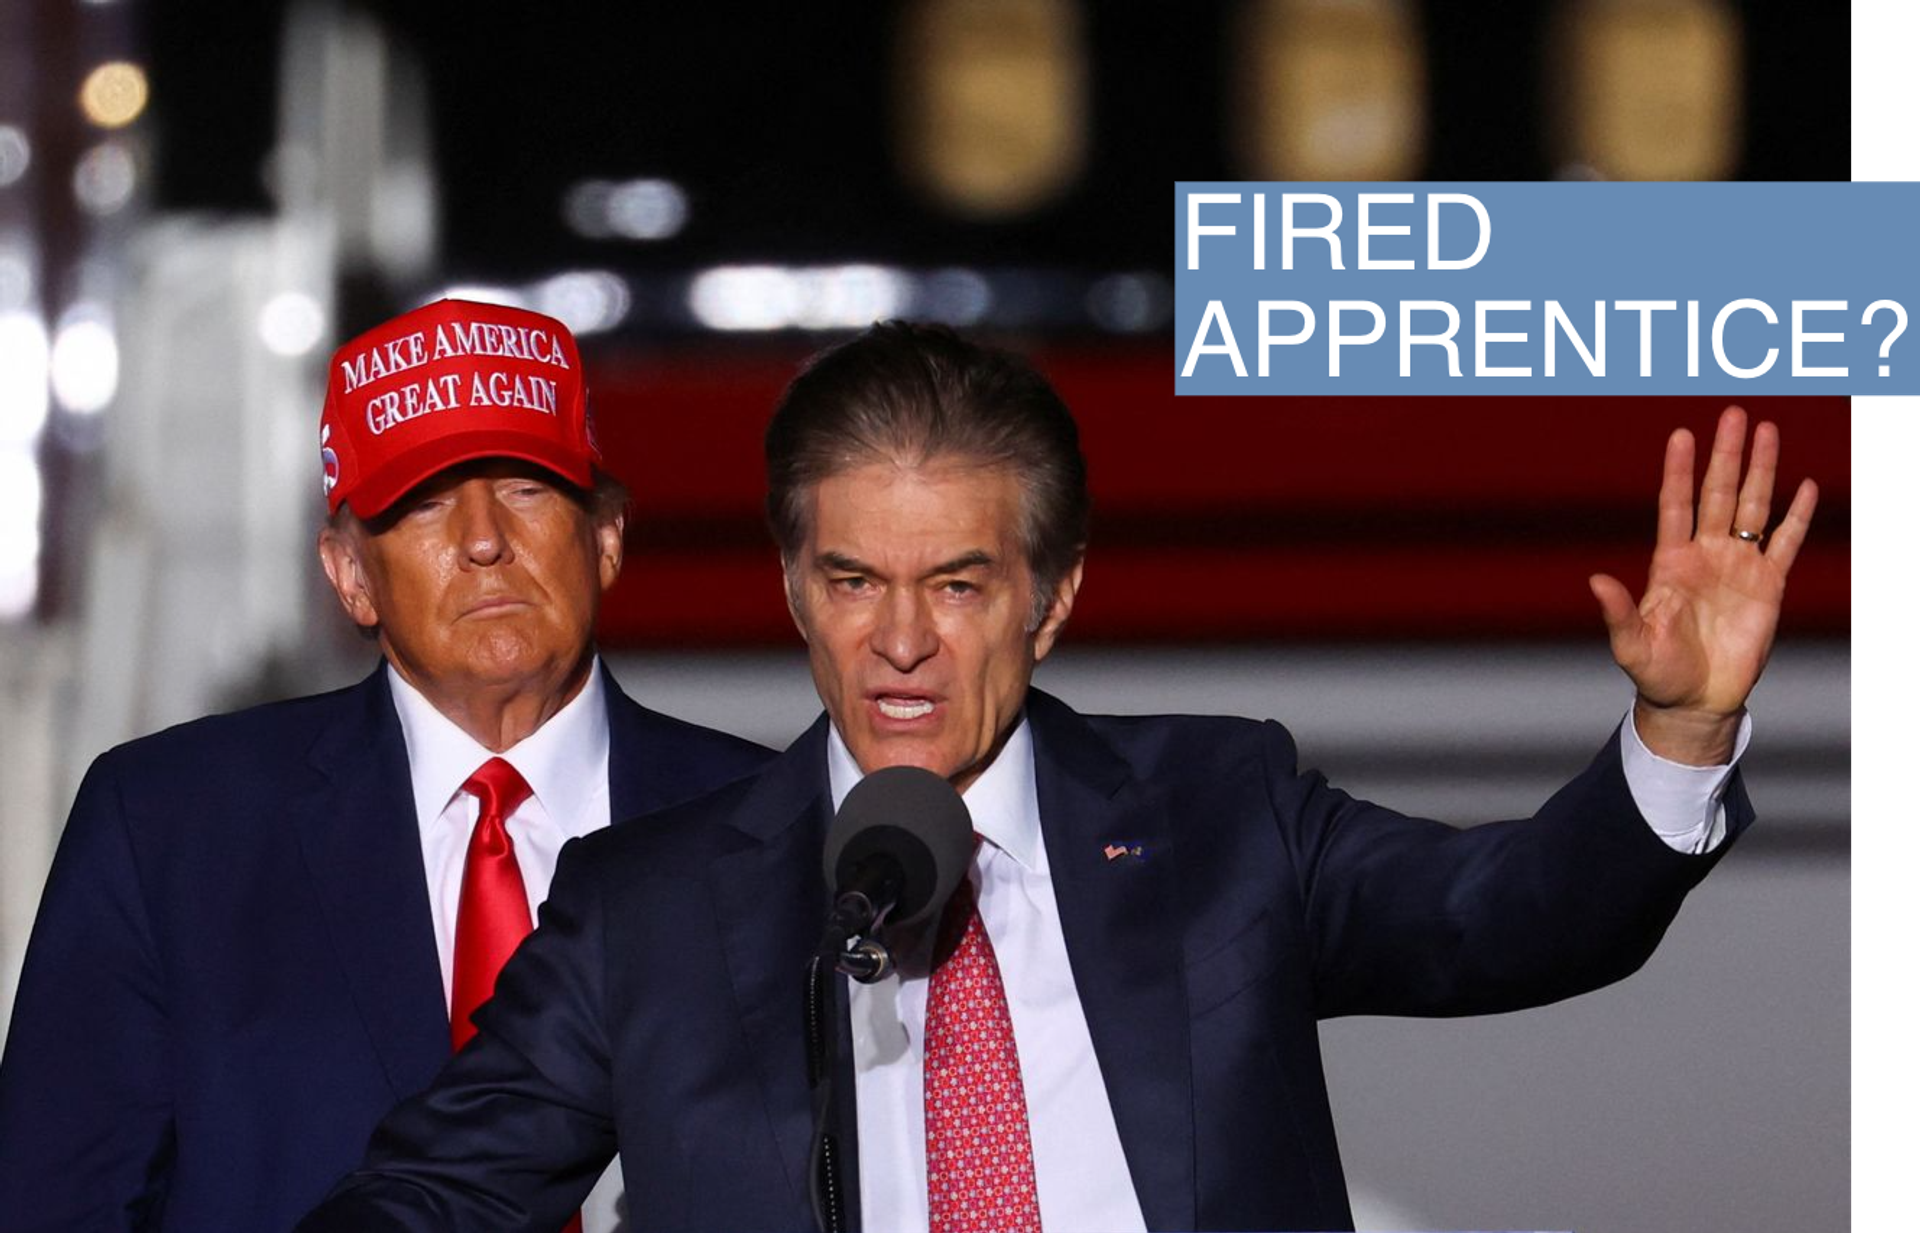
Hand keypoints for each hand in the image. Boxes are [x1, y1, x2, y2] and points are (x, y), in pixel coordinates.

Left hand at [1589, 406, 1817, 765]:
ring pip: (1752, 506)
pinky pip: (1786, 543)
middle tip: (1734, 413)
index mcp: (1670, 562)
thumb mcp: (1631, 644)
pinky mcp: (1770, 586)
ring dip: (1760, 470)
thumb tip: (1596, 580)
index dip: (1679, 471)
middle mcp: (1705, 555)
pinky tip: (1805, 486)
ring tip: (1767, 430)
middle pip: (1718, 493)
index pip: (1675, 505)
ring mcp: (1738, 566)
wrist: (1696, 701)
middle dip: (1726, 454)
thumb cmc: (1658, 673)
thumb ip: (1617, 611)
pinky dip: (1796, 516)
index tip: (1681, 435)